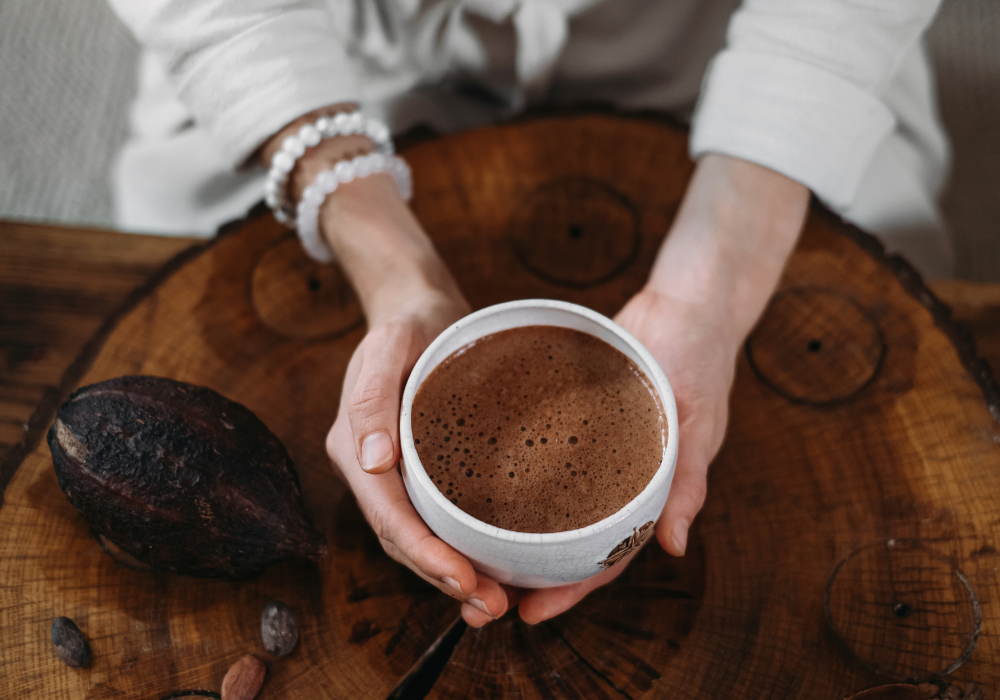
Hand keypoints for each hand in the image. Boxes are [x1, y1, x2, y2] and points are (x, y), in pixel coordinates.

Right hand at [325, 283, 515, 623]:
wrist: (418, 307)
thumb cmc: (409, 323)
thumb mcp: (391, 345)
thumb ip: (373, 399)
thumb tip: (372, 462)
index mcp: (354, 446)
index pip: (389, 516)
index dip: (424, 556)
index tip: (466, 581)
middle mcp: (369, 469)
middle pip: (401, 539)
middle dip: (443, 578)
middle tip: (492, 607)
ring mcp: (391, 473)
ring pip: (416, 538)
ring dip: (452, 574)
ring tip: (497, 601)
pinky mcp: (419, 470)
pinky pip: (433, 519)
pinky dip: (458, 548)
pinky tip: (492, 564)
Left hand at [514, 154, 808, 623]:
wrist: (686, 303)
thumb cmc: (699, 358)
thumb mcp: (697, 421)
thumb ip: (687, 483)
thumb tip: (674, 546)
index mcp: (649, 491)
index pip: (607, 556)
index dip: (572, 588)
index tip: (531, 611)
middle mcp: (616, 477)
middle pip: (571, 540)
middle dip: (534, 572)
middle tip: (485, 591)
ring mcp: (595, 451)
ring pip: (554, 505)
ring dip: (520, 533)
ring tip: (475, 552)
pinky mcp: (575, 419)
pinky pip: (546, 458)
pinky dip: (519, 478)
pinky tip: (478, 484)